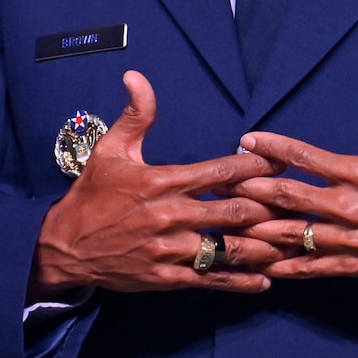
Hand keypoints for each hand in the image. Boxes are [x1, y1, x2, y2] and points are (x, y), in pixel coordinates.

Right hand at [29, 71, 289, 298]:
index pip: (219, 173)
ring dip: (262, 247)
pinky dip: (240, 281)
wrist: (63, 248)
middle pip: (233, 213)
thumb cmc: (91, 196)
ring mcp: (170, 251)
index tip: (279, 162)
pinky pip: (210, 280)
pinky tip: (264, 279)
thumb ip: (135, 116)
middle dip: (267, 208)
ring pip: (228, 249)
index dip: (254, 167)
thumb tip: (137, 76)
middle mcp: (170, 217)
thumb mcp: (109, 151)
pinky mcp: (166, 279)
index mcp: (162, 182)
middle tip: (295, 204)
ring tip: (292, 242)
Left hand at [234, 67, 357, 281]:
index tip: (248, 140)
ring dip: (261, 228)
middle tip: (224, 183)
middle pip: (292, 198)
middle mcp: (352, 208)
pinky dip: (284, 266)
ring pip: (295, 235)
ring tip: (229, 222)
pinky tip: (259, 264)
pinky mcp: (354, 266)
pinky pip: (312, 268)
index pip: (309, 158)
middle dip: (255, 190)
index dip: (275, 147)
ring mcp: (351, 241)